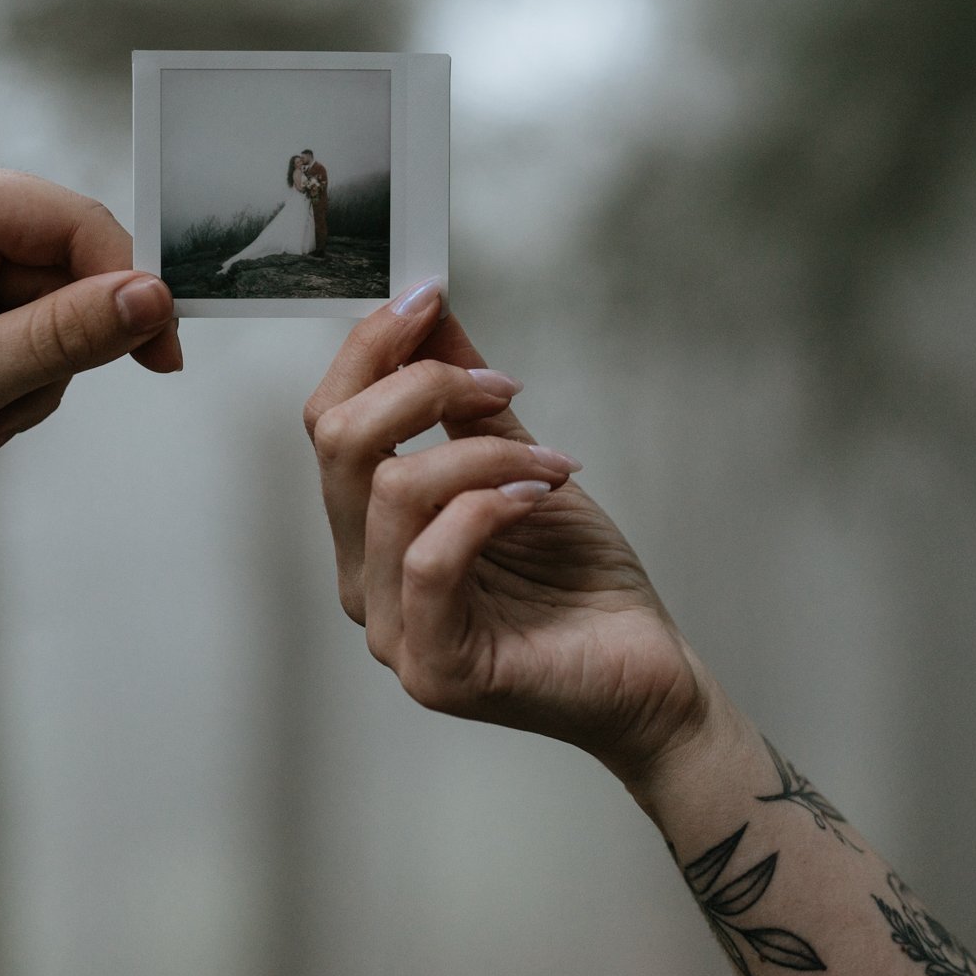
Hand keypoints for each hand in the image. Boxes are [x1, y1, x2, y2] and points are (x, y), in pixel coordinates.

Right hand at [302, 285, 722, 782]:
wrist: (646, 675)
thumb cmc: (582, 585)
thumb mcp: (520, 461)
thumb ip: (468, 400)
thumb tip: (431, 311)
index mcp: (371, 529)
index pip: (328, 421)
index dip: (370, 350)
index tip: (428, 299)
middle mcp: (364, 578)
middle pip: (340, 444)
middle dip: (419, 385)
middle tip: (499, 383)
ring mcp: (391, 629)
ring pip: (391, 491)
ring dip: (483, 451)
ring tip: (548, 461)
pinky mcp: (434, 667)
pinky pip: (430, 559)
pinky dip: (488, 506)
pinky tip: (537, 497)